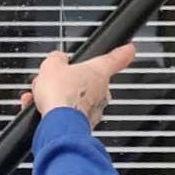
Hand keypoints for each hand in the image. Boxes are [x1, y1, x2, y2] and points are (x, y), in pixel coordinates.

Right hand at [18, 44, 135, 126]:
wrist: (59, 124)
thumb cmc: (61, 95)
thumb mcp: (51, 65)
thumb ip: (56, 59)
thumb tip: (57, 59)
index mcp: (98, 71)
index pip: (115, 59)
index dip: (122, 52)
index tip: (129, 49)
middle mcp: (102, 91)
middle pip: (90, 82)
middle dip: (73, 82)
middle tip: (58, 81)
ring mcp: (95, 110)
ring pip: (78, 100)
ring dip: (63, 99)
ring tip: (46, 99)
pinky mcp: (85, 125)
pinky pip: (71, 116)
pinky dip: (58, 113)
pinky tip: (45, 112)